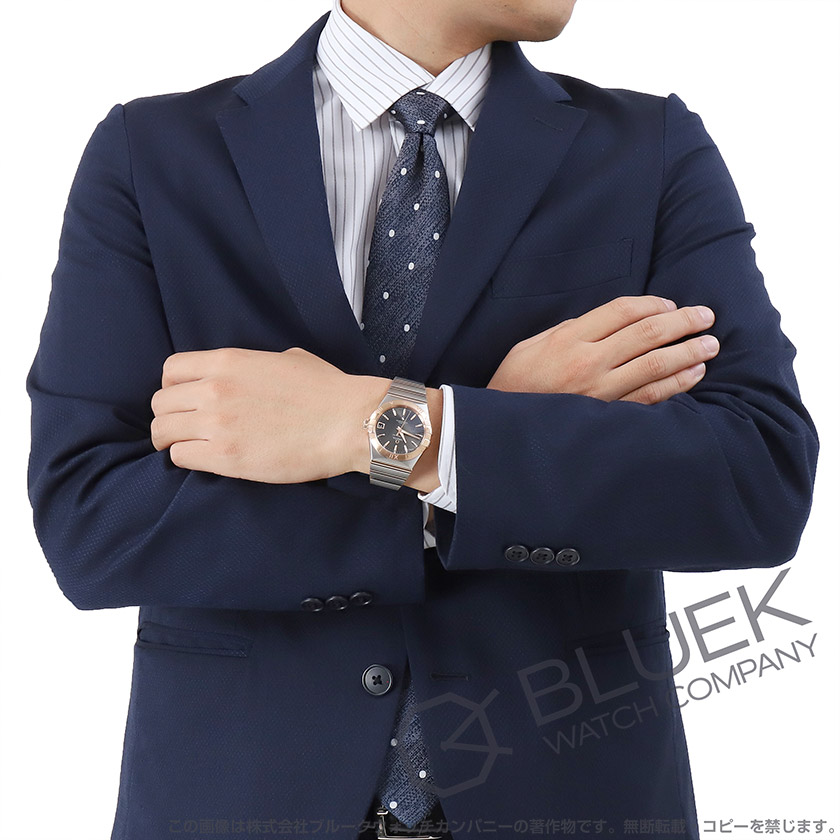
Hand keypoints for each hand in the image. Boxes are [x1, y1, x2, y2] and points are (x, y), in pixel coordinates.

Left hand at [150, 346, 384, 482]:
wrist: (348, 421)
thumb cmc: (327, 390)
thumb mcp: (288, 359)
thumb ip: (257, 364)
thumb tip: (254, 376)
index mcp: (228, 361)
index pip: (171, 371)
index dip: (174, 387)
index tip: (185, 399)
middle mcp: (214, 389)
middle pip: (160, 404)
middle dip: (170, 416)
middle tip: (186, 427)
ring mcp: (217, 424)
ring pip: (163, 432)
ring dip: (173, 440)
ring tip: (190, 446)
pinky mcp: (226, 457)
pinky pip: (181, 457)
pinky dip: (187, 459)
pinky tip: (206, 459)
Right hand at [486, 295, 718, 403]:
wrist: (503, 429)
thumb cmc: (515, 384)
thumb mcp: (531, 345)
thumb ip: (569, 330)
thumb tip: (610, 322)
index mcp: (569, 339)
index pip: (623, 311)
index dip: (653, 304)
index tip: (670, 304)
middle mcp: (588, 362)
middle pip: (647, 334)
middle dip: (683, 322)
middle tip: (706, 317)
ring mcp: (600, 393)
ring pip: (655, 366)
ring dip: (688, 352)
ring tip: (710, 345)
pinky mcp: (607, 417)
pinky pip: (650, 398)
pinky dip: (677, 384)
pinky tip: (693, 374)